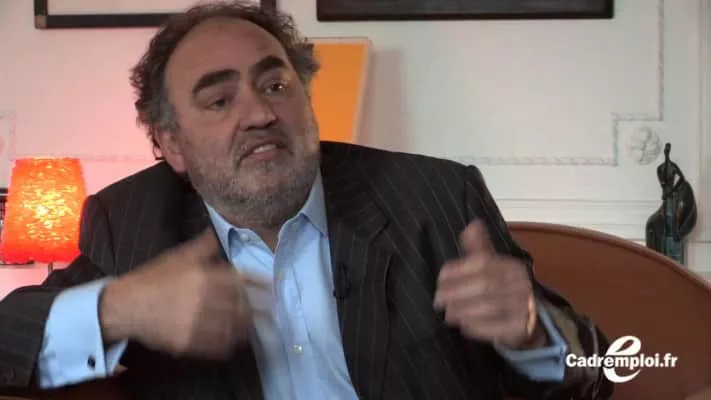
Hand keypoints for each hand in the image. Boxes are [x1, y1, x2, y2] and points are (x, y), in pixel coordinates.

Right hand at [99, 228, 268, 358]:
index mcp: (203, 275)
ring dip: (246, 325)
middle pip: (242, 304)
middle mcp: (204, 298)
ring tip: (252, 324)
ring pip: (233, 326)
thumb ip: (202, 246)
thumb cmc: (152, 278)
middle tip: (267, 308)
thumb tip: (217, 233)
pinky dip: (229, 341)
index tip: (271, 285)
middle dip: (257, 306)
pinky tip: (234, 339)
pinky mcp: (189, 342)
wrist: (125, 306)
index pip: (241, 279)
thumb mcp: (177, 256)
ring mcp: (197, 322)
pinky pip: (217, 344)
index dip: (259, 283)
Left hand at [433, 220, 543, 349]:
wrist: (529, 316)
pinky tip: (464, 326)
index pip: (483, 263)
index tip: (440, 277)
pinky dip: (477, 327)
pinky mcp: (522, 328)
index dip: (458, 269)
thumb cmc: (502, 287)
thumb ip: (478, 248)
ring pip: (490, 308)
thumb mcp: (492, 265)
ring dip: (463, 311)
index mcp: (511, 266)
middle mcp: (520, 284)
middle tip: (438, 299)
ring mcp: (524, 307)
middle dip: (456, 293)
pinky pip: (497, 329)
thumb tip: (472, 224)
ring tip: (448, 314)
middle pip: (485, 286)